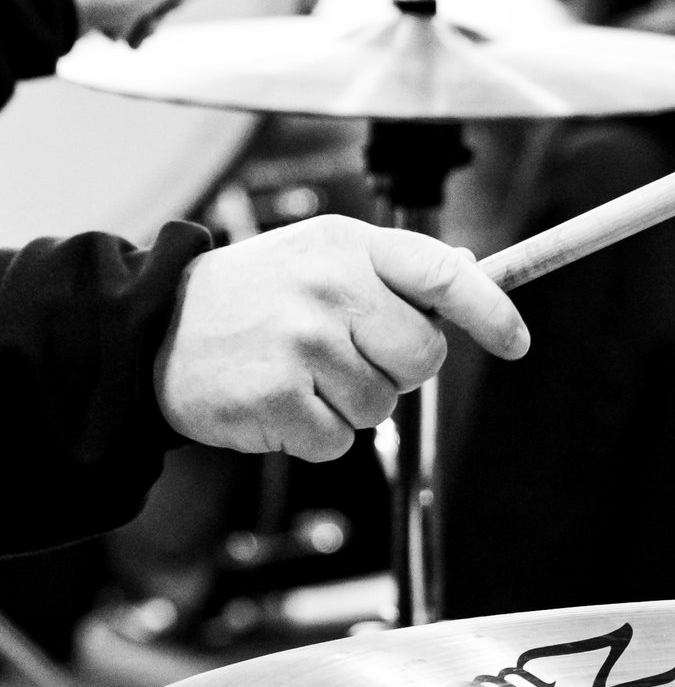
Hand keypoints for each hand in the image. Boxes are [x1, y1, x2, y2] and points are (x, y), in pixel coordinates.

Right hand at [156, 216, 530, 460]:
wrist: (146, 329)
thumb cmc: (250, 296)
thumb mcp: (319, 256)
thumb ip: (392, 269)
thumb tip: (473, 276)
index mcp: (348, 245)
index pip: (445, 275)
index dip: (492, 312)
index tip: (517, 342)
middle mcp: (329, 288)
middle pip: (424, 358)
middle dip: (397, 370)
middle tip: (345, 356)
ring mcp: (301, 343)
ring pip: (382, 406)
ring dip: (348, 404)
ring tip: (298, 374)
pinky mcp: (275, 396)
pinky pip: (338, 441)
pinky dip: (313, 434)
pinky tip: (277, 402)